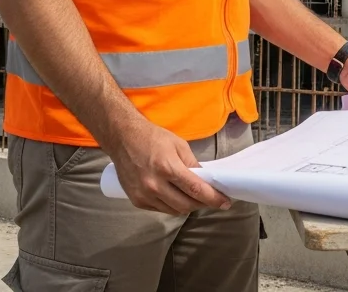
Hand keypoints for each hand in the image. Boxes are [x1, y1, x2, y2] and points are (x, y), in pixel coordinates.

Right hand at [104, 117, 230, 214]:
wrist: (123, 139)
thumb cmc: (152, 138)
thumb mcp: (178, 145)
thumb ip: (192, 164)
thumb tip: (206, 180)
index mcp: (167, 167)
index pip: (195, 189)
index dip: (213, 198)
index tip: (225, 202)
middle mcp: (154, 185)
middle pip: (186, 205)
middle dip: (202, 204)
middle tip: (211, 199)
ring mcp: (144, 195)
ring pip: (174, 210)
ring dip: (188, 206)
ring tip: (195, 198)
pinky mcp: (136, 201)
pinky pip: (161, 209)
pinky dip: (172, 206)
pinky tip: (177, 197)